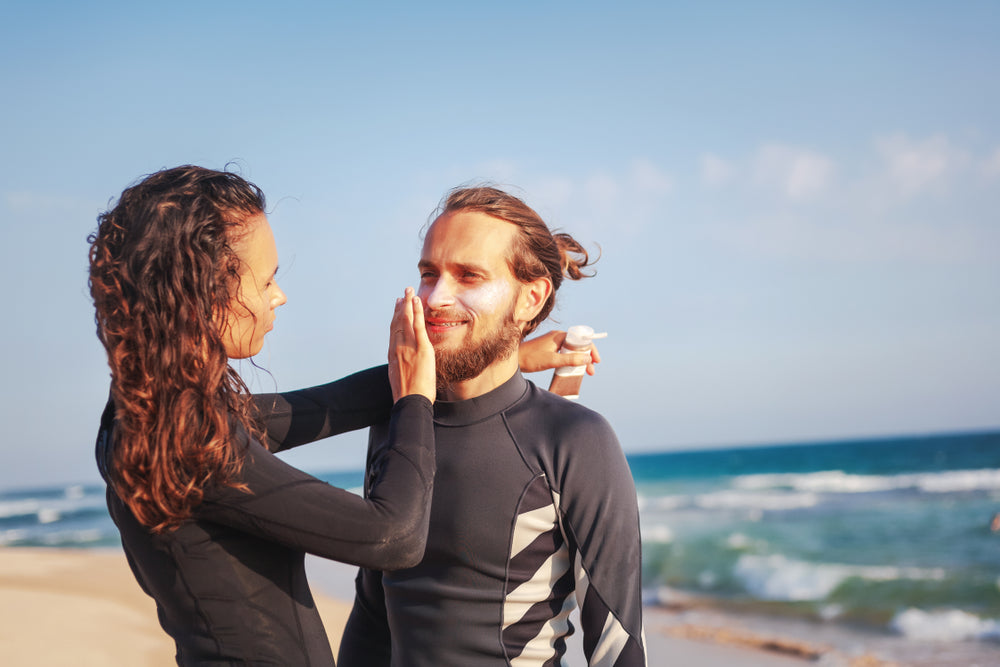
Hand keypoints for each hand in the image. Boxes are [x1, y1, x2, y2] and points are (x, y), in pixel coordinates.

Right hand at [387, 287, 435, 402]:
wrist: (410, 402)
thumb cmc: (408, 396)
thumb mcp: (400, 379)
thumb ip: (402, 368)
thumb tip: (406, 368)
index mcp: (393, 355)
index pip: (393, 331)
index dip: (395, 317)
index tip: (397, 307)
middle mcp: (398, 348)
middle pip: (397, 322)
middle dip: (400, 306)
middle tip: (403, 294)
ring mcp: (408, 347)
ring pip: (406, 320)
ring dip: (408, 304)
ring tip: (409, 291)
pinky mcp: (421, 348)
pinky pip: (418, 326)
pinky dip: (417, 312)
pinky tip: (417, 302)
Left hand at [518, 330, 600, 374]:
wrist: (513, 359)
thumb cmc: (531, 359)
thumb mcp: (553, 361)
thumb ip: (570, 359)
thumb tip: (588, 359)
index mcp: (559, 336)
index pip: (581, 340)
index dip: (591, 350)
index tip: (596, 361)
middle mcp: (557, 337)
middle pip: (577, 346)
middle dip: (586, 358)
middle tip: (591, 371)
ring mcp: (553, 343)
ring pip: (571, 350)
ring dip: (579, 361)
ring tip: (584, 373)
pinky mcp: (549, 349)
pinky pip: (564, 353)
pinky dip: (571, 361)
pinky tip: (573, 369)